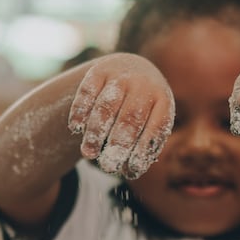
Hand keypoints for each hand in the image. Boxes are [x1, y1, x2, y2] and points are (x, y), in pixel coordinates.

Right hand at [67, 54, 174, 178]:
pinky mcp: (99, 70)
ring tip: (88, 154)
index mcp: (163, 101)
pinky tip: (76, 128)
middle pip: (130, 118)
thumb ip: (143, 145)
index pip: (155, 128)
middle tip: (107, 167)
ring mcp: (121, 76)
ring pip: (106, 106)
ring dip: (95, 132)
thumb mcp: (151, 121)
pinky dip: (80, 111)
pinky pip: (87, 92)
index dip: (142, 150)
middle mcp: (144, 85)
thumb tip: (130, 172)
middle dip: (117, 145)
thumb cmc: (143, 109)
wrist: (131, 68)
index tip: (130, 170)